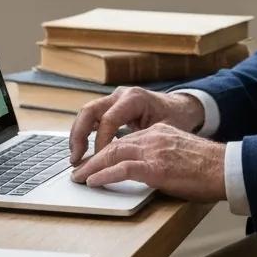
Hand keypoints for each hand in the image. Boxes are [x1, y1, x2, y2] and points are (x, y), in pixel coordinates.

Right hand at [68, 87, 204, 164]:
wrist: (181, 107)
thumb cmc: (175, 119)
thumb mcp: (164, 130)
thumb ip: (143, 142)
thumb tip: (123, 161)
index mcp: (134, 98)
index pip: (108, 120)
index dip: (101, 142)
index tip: (99, 162)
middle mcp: (121, 94)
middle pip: (89, 111)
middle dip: (79, 136)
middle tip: (76, 159)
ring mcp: (114, 98)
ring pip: (87, 113)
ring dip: (78, 135)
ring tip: (75, 158)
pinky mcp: (112, 105)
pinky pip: (92, 117)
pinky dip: (85, 132)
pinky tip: (83, 150)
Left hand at [70, 123, 226, 201]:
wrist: (227, 169)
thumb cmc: (210, 168)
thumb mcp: (182, 154)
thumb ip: (164, 156)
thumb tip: (150, 171)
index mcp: (160, 132)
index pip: (126, 139)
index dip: (106, 150)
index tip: (95, 160)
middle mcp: (154, 136)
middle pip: (114, 144)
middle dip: (93, 158)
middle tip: (79, 170)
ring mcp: (154, 151)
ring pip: (113, 154)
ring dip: (92, 167)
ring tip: (80, 178)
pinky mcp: (156, 167)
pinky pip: (122, 169)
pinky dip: (104, 175)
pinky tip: (93, 182)